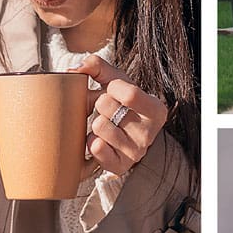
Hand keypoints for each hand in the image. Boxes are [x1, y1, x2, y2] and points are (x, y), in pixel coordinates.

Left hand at [72, 55, 167, 175]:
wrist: (124, 138)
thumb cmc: (120, 104)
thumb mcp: (117, 81)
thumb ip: (98, 66)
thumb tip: (76, 69)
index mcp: (156, 110)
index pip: (130, 93)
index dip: (113, 88)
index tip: (114, 91)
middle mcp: (150, 134)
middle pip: (107, 106)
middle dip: (100, 103)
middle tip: (108, 110)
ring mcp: (136, 152)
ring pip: (99, 126)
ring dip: (95, 122)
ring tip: (105, 125)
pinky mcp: (120, 166)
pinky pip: (95, 147)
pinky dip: (91, 141)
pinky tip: (100, 140)